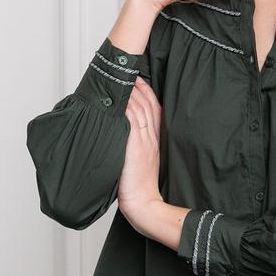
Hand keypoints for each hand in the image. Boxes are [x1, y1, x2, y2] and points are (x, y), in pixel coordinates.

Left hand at [117, 76, 163, 234]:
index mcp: (156, 141)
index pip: (155, 110)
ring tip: (124, 76)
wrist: (144, 205)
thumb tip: (123, 135)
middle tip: (130, 70)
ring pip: (140, 108)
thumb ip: (137, 146)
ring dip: (132, 91)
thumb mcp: (142, 163)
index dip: (148, 93)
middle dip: (139, 85)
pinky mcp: (135, 146)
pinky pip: (131, 120)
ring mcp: (144, 141)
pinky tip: (120, 96)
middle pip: (148, 104)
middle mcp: (152, 138)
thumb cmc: (139, 188)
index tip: (140, 80)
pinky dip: (126, 105)